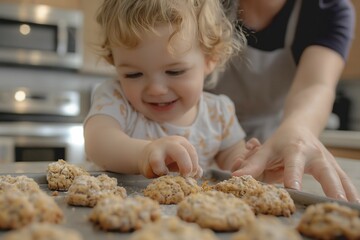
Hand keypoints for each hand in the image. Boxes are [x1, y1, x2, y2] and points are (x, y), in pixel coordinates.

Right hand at [138, 136, 202, 178]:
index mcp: (181, 142)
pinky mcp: (145, 161)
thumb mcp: (183, 159)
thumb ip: (193, 166)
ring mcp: (155, 151)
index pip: (192, 152)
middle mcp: (168, 144)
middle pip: (181, 153)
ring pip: (156, 162)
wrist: (148, 155)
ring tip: (165, 174)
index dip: (194, 166)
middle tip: (185, 176)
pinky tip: (157, 174)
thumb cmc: (170, 158)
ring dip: (162, 172)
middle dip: (186, 167)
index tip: (191, 175)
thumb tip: (198, 174)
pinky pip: (151, 172)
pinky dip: (155, 176)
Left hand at [232, 125, 359, 202]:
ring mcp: (327, 160)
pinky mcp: (334, 167)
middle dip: (331, 185)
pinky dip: (350, 192)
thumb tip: (235, 176)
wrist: (301, 127)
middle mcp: (314, 154)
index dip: (293, 176)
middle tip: (336, 200)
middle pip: (324, 169)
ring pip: (339, 176)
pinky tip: (354, 204)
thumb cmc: (281, 140)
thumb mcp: (266, 149)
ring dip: (346, 192)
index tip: (293, 189)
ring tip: (350, 207)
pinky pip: (344, 180)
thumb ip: (252, 163)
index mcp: (295, 148)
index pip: (293, 163)